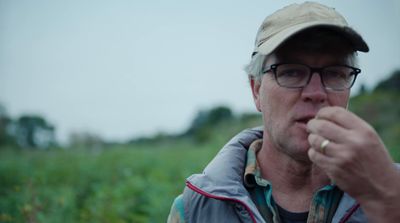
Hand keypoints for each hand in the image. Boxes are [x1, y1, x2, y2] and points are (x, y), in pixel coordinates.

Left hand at [306, 106, 399, 221]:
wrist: (382, 188)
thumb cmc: (373, 159)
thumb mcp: (369, 137)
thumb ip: (349, 126)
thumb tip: (324, 116)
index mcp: (364, 130)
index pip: (336, 113)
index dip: (323, 113)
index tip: (319, 116)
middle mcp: (353, 142)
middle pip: (321, 125)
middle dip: (312, 125)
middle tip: (312, 128)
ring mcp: (342, 156)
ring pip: (314, 140)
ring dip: (312, 139)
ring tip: (317, 141)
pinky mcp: (334, 169)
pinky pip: (314, 155)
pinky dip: (313, 153)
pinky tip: (320, 154)